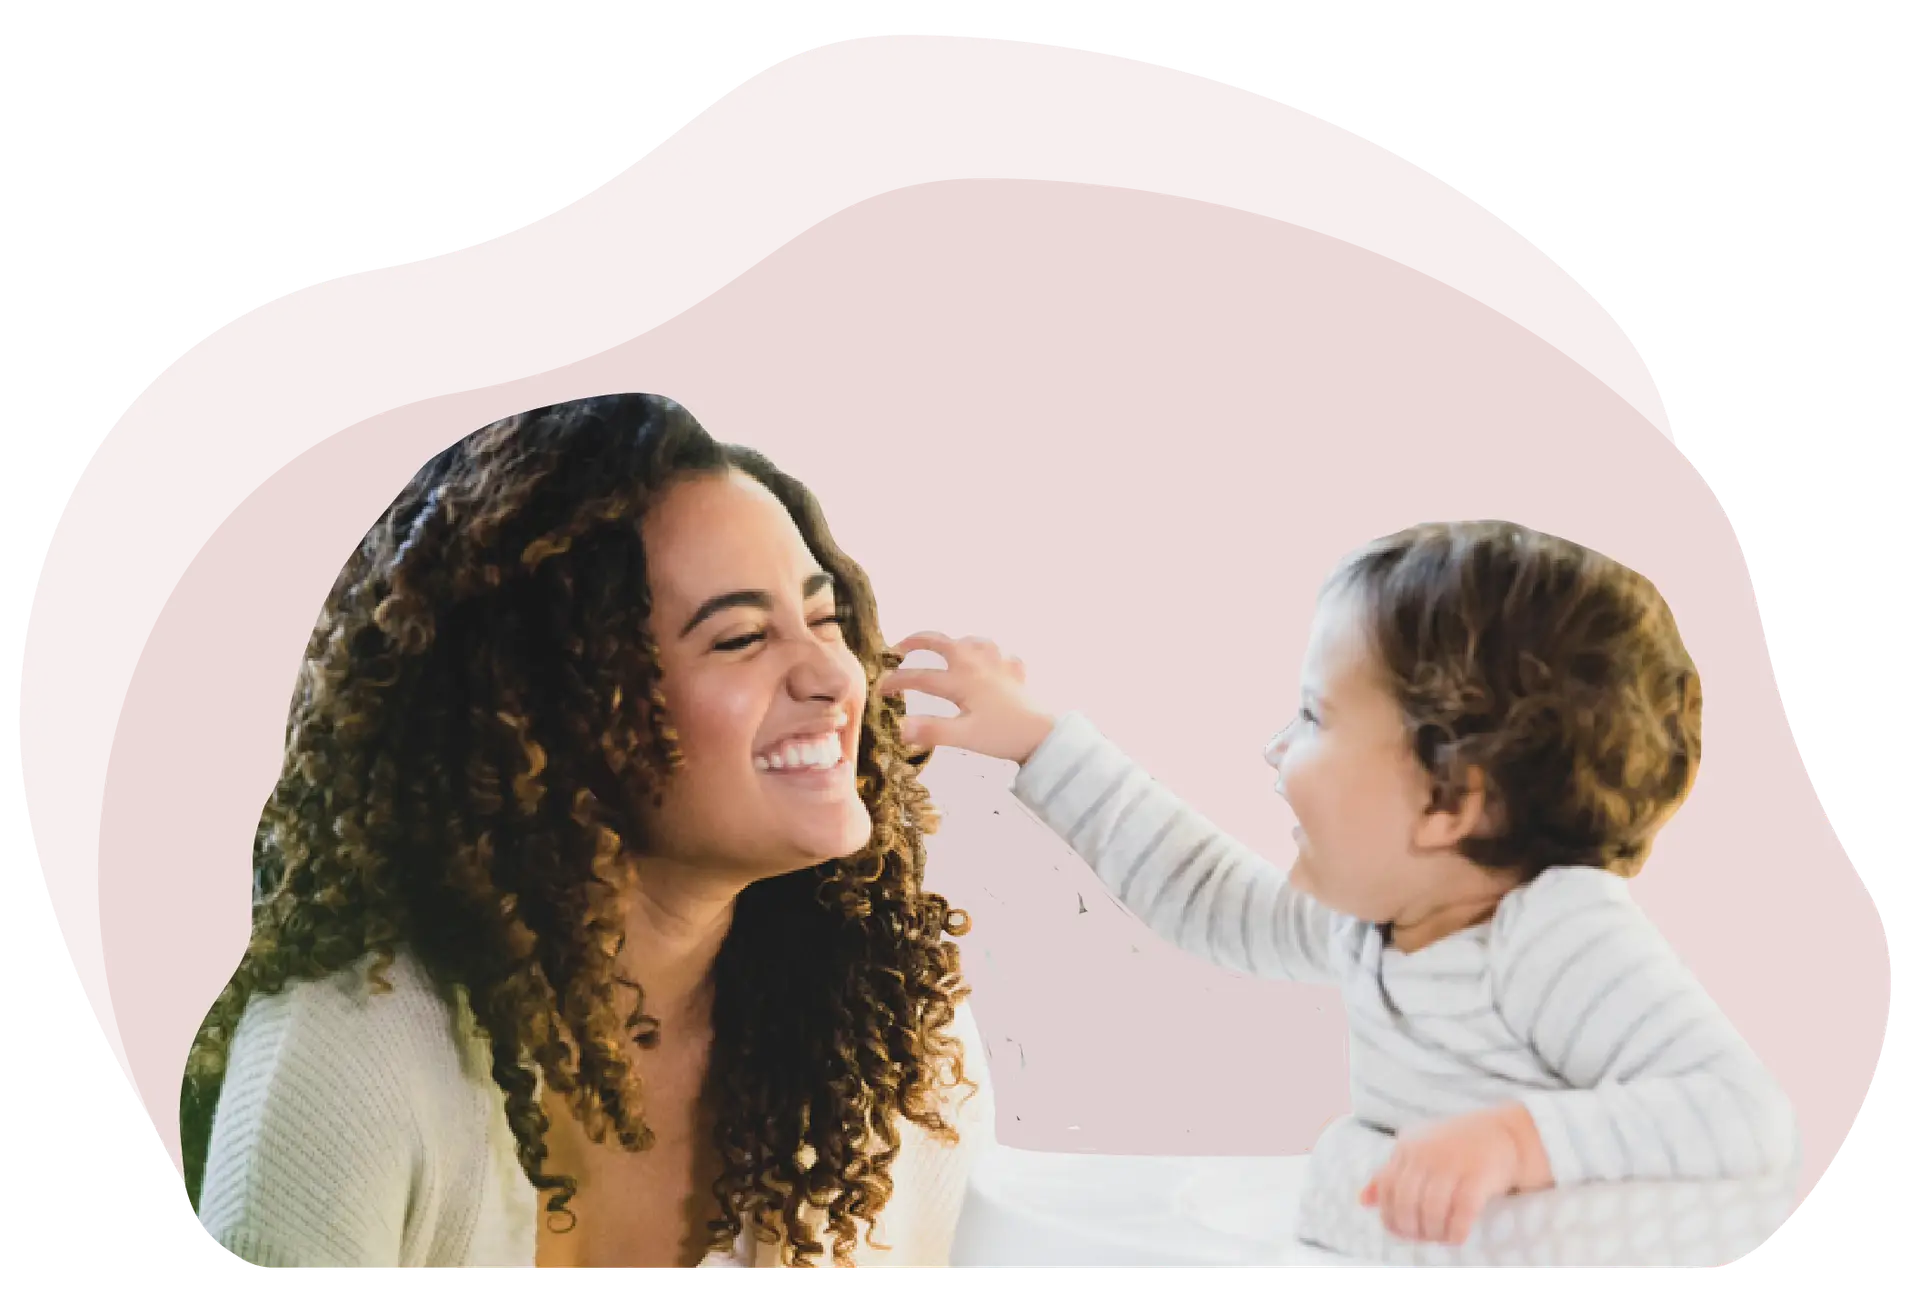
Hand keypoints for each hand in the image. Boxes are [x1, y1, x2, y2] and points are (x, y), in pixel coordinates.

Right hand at [875, 632, 1056, 765]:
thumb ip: (931, 731)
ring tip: (944, 650)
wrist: (1044, 735)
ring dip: (953, 642)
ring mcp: (998, 665)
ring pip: (971, 641)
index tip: (880, 691)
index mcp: (961, 679)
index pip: (920, 677)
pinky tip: (987, 661)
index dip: (896, 681)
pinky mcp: (1015, 672)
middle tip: (899, 648)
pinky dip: (987, 652)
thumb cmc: (1003, 735)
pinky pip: (999, 653)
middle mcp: (977, 664)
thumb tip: (899, 728)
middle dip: (917, 641)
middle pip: (942, 642)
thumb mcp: (964, 737)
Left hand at [1359, 1103, 1552, 1245]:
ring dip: (1433, 1233)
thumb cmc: (1456, 1146)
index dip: (1389, 1215)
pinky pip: (1461, 1212)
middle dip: (1410, 1228)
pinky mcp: (1479, 1175)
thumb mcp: (1418, 1152)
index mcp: (1407, 1146)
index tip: (1400, 1231)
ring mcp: (1452, 1162)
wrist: (1506, 1133)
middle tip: (1421, 1239)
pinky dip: (1455, 1231)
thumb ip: (1391, 1174)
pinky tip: (1456, 1238)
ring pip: (1430, 1210)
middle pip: (1405, 1202)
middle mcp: (1426, 1152)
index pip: (1386, 1187)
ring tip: (1439, 1238)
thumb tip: (1363, 1200)